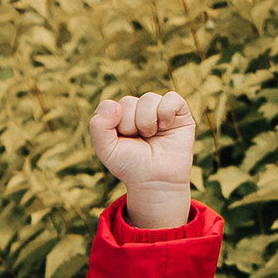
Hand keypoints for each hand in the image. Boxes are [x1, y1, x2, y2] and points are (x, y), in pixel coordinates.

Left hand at [89, 91, 195, 228]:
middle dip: (130, 126)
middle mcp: (137, 109)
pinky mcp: (179, 111)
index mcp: (117, 116)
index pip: (107, 105)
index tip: (120, 140)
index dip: (111, 124)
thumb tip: (115, 105)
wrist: (155, 180)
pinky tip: (165, 126)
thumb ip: (98, 126)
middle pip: (127, 102)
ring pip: (148, 99)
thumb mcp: (105, 149)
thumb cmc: (130, 165)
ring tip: (151, 136)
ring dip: (147, 122)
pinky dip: (166, 112)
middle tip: (138, 141)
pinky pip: (172, 97)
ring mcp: (157, 108)